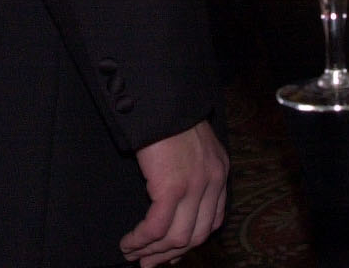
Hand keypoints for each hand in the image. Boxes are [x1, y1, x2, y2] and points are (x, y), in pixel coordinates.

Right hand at [122, 119, 227, 264]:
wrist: (162, 97)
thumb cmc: (169, 115)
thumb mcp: (192, 144)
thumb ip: (191, 170)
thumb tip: (173, 199)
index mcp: (219, 172)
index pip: (212, 220)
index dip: (191, 241)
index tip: (172, 252)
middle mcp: (213, 182)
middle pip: (196, 235)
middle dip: (170, 254)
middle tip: (149, 263)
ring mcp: (195, 187)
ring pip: (177, 238)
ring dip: (153, 251)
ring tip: (133, 254)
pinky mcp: (172, 187)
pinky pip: (157, 227)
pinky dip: (141, 239)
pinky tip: (129, 242)